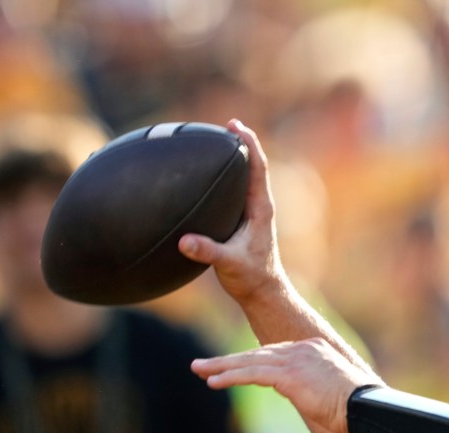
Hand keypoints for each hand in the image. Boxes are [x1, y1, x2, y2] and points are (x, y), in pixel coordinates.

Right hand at [178, 119, 284, 304]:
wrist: (263, 292)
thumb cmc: (251, 277)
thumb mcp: (228, 264)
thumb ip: (208, 252)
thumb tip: (185, 242)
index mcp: (260, 209)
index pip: (257, 168)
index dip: (249, 144)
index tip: (236, 126)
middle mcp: (258, 206)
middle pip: (253, 167)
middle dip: (241, 144)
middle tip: (227, 124)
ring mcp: (252, 213)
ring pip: (245, 179)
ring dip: (235, 160)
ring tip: (218, 142)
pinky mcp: (244, 222)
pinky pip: (236, 193)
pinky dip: (226, 179)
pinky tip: (208, 177)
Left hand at [192, 338, 383, 432]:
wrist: (365, 407)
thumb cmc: (356, 406)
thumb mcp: (333, 390)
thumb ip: (314, 386)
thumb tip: (303, 395)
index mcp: (314, 349)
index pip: (275, 352)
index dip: (251, 360)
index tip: (232, 366)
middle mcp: (303, 349)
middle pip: (258, 353)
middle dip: (228, 360)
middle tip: (202, 364)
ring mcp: (295, 359)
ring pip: (250, 361)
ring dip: (221, 367)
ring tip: (198, 370)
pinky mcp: (289, 374)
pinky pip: (252, 374)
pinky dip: (231, 377)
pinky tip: (213, 381)